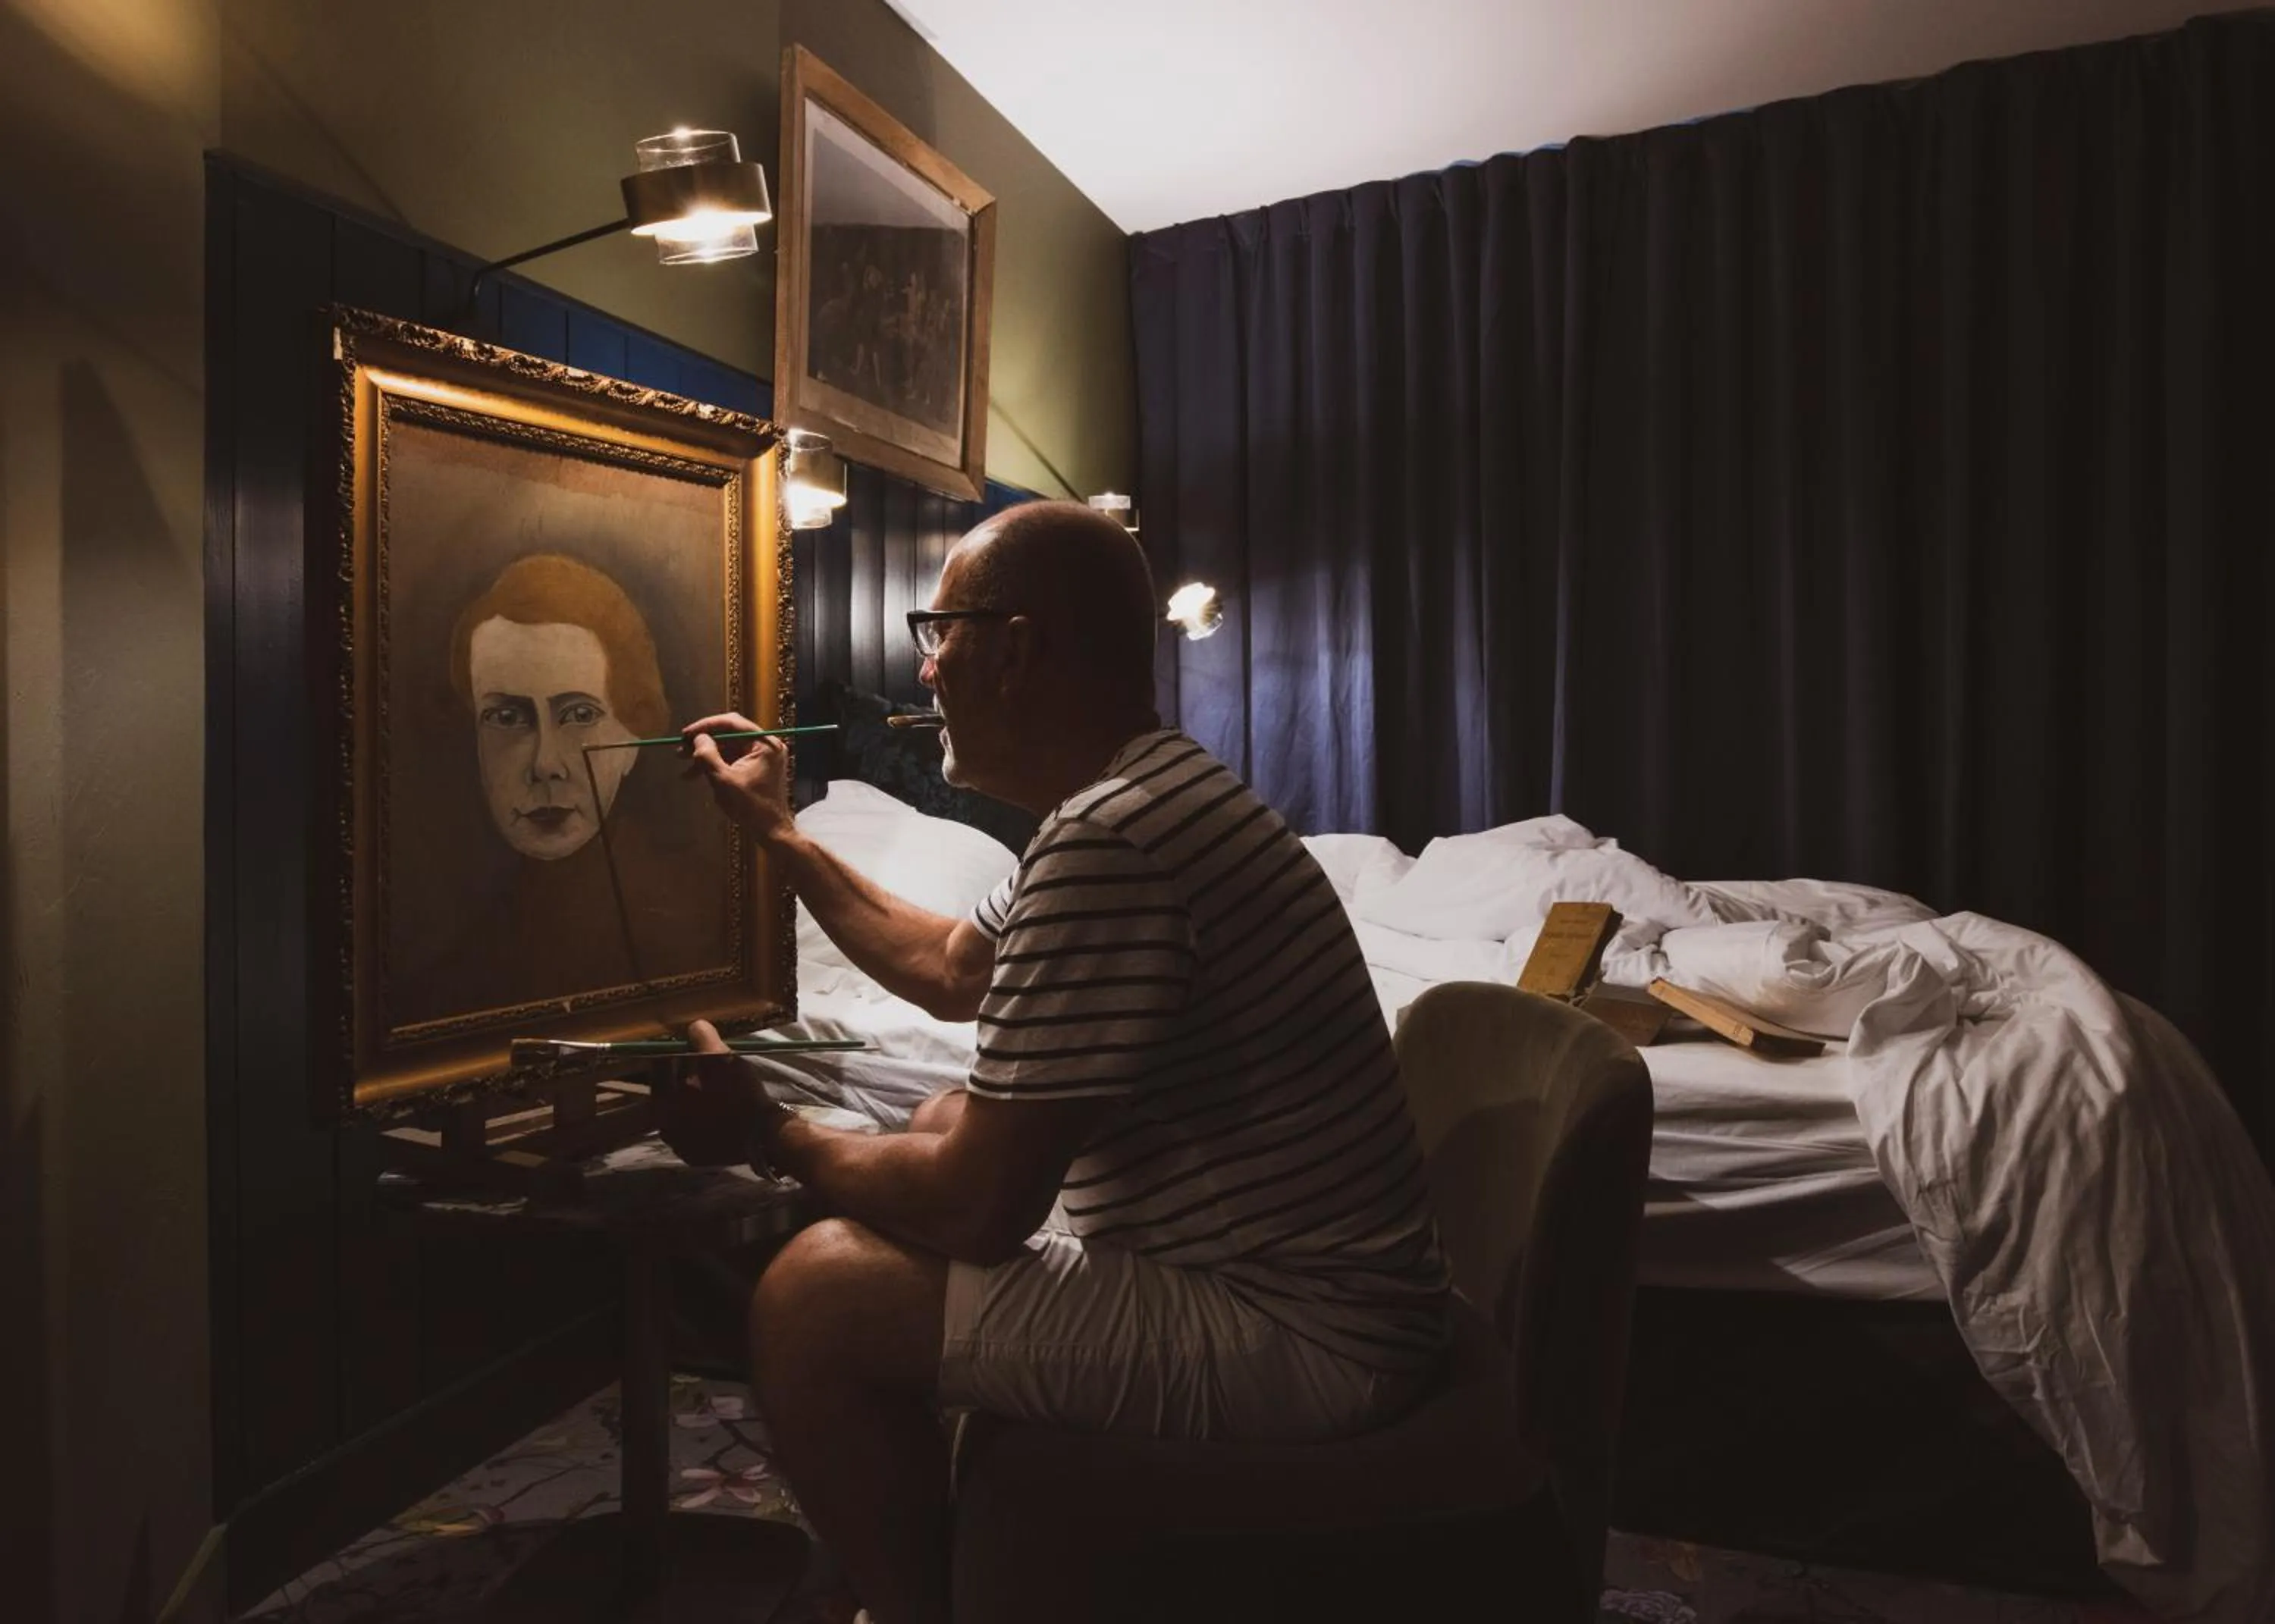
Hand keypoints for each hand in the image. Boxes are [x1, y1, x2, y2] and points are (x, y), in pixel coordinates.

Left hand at [651, 1019, 787, 1168]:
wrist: (764, 1136)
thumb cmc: (740, 1095)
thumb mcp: (724, 1060)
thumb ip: (704, 1040)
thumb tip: (694, 1027)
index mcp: (665, 1103)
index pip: (658, 1070)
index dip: (671, 1054)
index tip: (684, 1048)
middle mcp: (665, 1127)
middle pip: (666, 1093)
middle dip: (679, 1079)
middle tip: (698, 1069)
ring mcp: (678, 1146)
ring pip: (677, 1114)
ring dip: (688, 1101)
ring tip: (709, 1091)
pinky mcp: (694, 1157)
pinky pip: (690, 1133)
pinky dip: (698, 1121)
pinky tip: (714, 1113)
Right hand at [682, 712, 794, 845]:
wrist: (770, 831)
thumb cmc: (750, 807)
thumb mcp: (723, 780)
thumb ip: (708, 756)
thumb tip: (698, 738)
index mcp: (764, 743)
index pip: (732, 723)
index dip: (705, 726)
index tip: (685, 734)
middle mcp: (766, 745)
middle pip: (729, 735)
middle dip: (703, 744)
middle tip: (681, 751)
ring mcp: (762, 757)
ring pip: (728, 749)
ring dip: (706, 757)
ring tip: (685, 768)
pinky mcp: (757, 768)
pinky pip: (732, 760)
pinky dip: (716, 766)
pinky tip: (696, 776)